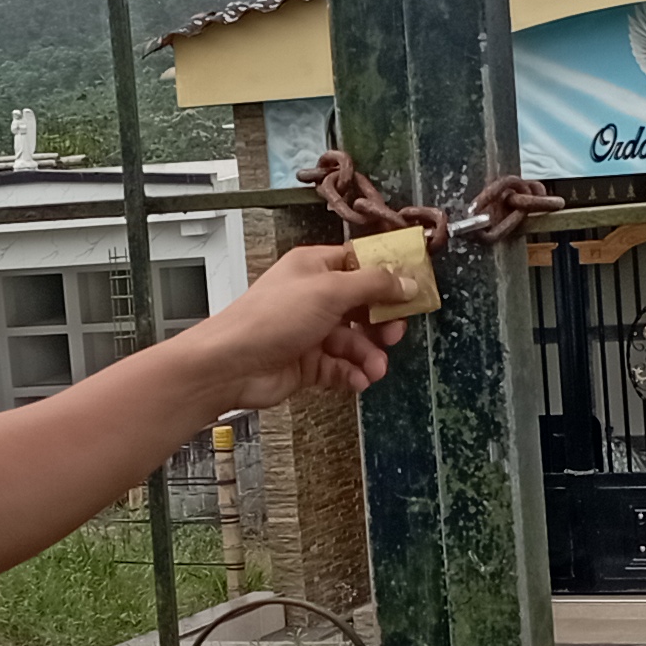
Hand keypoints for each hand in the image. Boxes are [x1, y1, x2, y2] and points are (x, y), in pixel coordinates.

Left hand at [167, 244, 413, 411]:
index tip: (413, 290)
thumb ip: (373, 286)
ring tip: (375, 369)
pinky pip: (340, 367)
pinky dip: (352, 374)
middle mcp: (313, 296)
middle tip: (394, 334)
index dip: (388, 277)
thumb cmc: (269, 319)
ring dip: (369, 355)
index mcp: (315, 267)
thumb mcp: (329, 291)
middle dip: (382, 323)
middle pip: (362, 306)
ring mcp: (310, 331)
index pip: (361, 265)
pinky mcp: (307, 362)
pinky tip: (359, 381)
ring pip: (354, 341)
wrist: (232, 364)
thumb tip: (406, 281)